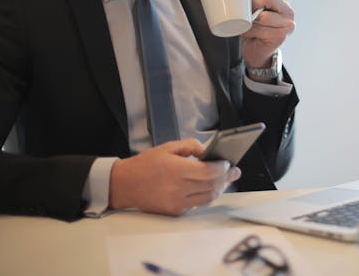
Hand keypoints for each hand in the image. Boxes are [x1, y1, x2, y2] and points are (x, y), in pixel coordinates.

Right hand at [108, 138, 241, 215]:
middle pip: (212, 185)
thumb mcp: (168, 147)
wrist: (124, 185)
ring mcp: (177, 202)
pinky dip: (206, 196)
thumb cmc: (145, 164)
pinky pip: (198, 204)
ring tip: (224, 180)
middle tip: (234, 172)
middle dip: (226, 178)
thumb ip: (190, 146)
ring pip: (208, 197)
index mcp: (177, 170)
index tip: (228, 163)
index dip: (222, 168)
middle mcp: (178, 188)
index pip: (209, 172)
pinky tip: (208, 187)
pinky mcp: (175, 211)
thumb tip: (207, 151)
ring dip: (219, 188)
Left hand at [242, 0, 294, 69]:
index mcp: (282, 0)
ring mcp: (288, 25)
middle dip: (252, 2)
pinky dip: (251, 32)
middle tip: (245, 11)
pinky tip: (250, 34)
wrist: (255, 52)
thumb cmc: (253, 27)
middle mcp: (289, 11)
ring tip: (246, 25)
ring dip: (249, 20)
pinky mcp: (281, 36)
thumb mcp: (252, 6)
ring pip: (263, 15)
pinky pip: (262, 29)